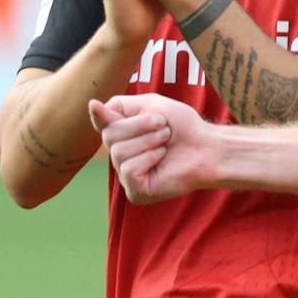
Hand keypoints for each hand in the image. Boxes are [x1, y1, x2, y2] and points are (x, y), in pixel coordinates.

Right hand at [89, 94, 213, 202]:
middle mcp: (120, 155)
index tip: (95, 106)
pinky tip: (162, 158)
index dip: (98, 116)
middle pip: (109, 136)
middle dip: (140, 126)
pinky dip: (148, 159)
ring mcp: (127, 175)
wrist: (206, 146)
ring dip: (148, 142)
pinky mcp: (136, 191)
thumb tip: (91, 105)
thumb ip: (120, 107)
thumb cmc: (182, 126)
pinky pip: (128, 170)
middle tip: (163, 126)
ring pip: (119, 152)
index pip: (102, 124)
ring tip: (165, 143)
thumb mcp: (152, 105)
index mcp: (122, 135)